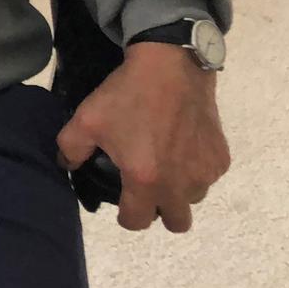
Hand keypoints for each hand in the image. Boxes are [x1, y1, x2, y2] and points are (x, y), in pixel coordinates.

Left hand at [56, 42, 230, 232]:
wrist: (171, 65)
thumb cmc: (127, 94)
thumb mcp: (86, 120)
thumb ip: (71, 149)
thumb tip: (67, 166)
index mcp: (145, 180)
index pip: (137, 221)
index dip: (125, 216)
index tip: (121, 202)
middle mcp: (180, 183)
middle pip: (176, 222)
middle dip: (160, 212)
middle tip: (146, 187)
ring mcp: (205, 171)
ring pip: (193, 198)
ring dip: (179, 190)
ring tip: (164, 161)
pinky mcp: (221, 157)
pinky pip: (208, 176)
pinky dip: (195, 169)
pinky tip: (181, 144)